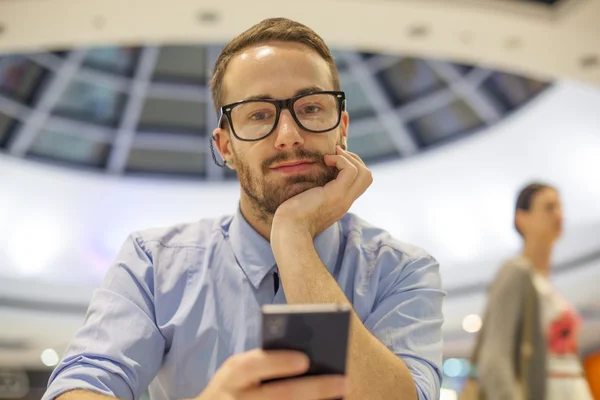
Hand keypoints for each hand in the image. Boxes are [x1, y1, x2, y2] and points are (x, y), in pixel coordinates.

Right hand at [194, 349, 346, 399]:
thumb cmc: (236, 389)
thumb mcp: (240, 374)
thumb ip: (265, 366)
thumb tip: (312, 363)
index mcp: (232, 375)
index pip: (253, 365)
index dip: (278, 362)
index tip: (305, 360)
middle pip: (278, 395)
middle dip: (314, 388)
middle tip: (344, 381)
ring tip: (341, 398)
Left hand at [273, 146, 372, 237]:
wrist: (288, 230)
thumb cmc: (291, 218)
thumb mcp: (306, 202)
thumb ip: (313, 193)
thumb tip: (308, 181)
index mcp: (340, 203)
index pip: (359, 183)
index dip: (351, 166)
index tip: (332, 160)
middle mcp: (346, 202)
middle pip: (367, 177)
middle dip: (354, 159)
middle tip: (335, 154)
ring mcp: (343, 199)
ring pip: (364, 173)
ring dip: (349, 158)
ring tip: (330, 157)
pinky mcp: (336, 194)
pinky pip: (350, 171)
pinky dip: (341, 160)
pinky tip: (325, 160)